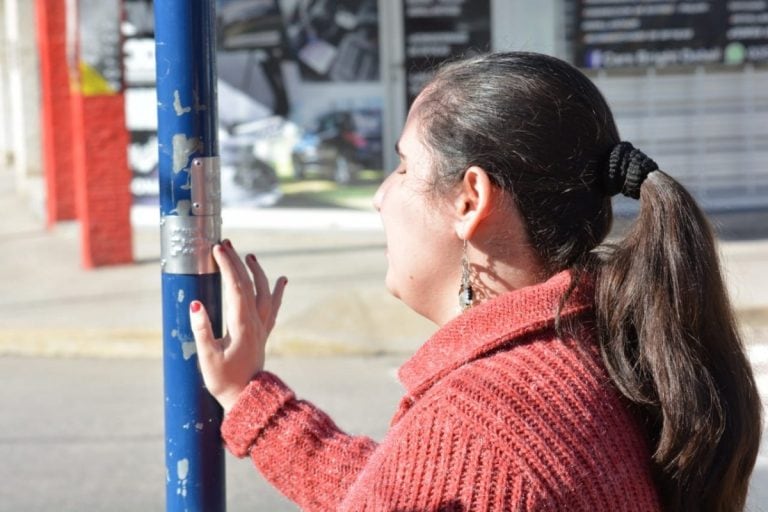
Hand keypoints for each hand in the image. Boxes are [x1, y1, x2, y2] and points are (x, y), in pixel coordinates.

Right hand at [190, 240, 287, 412]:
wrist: (247, 399)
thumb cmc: (223, 381)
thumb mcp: (207, 357)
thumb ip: (202, 331)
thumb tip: (195, 304)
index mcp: (241, 325)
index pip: (235, 286)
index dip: (227, 265)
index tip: (216, 249)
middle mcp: (255, 322)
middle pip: (248, 284)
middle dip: (237, 262)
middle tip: (225, 244)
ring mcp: (261, 327)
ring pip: (264, 293)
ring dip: (257, 272)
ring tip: (249, 256)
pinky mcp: (263, 334)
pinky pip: (272, 307)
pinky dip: (277, 291)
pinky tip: (282, 280)